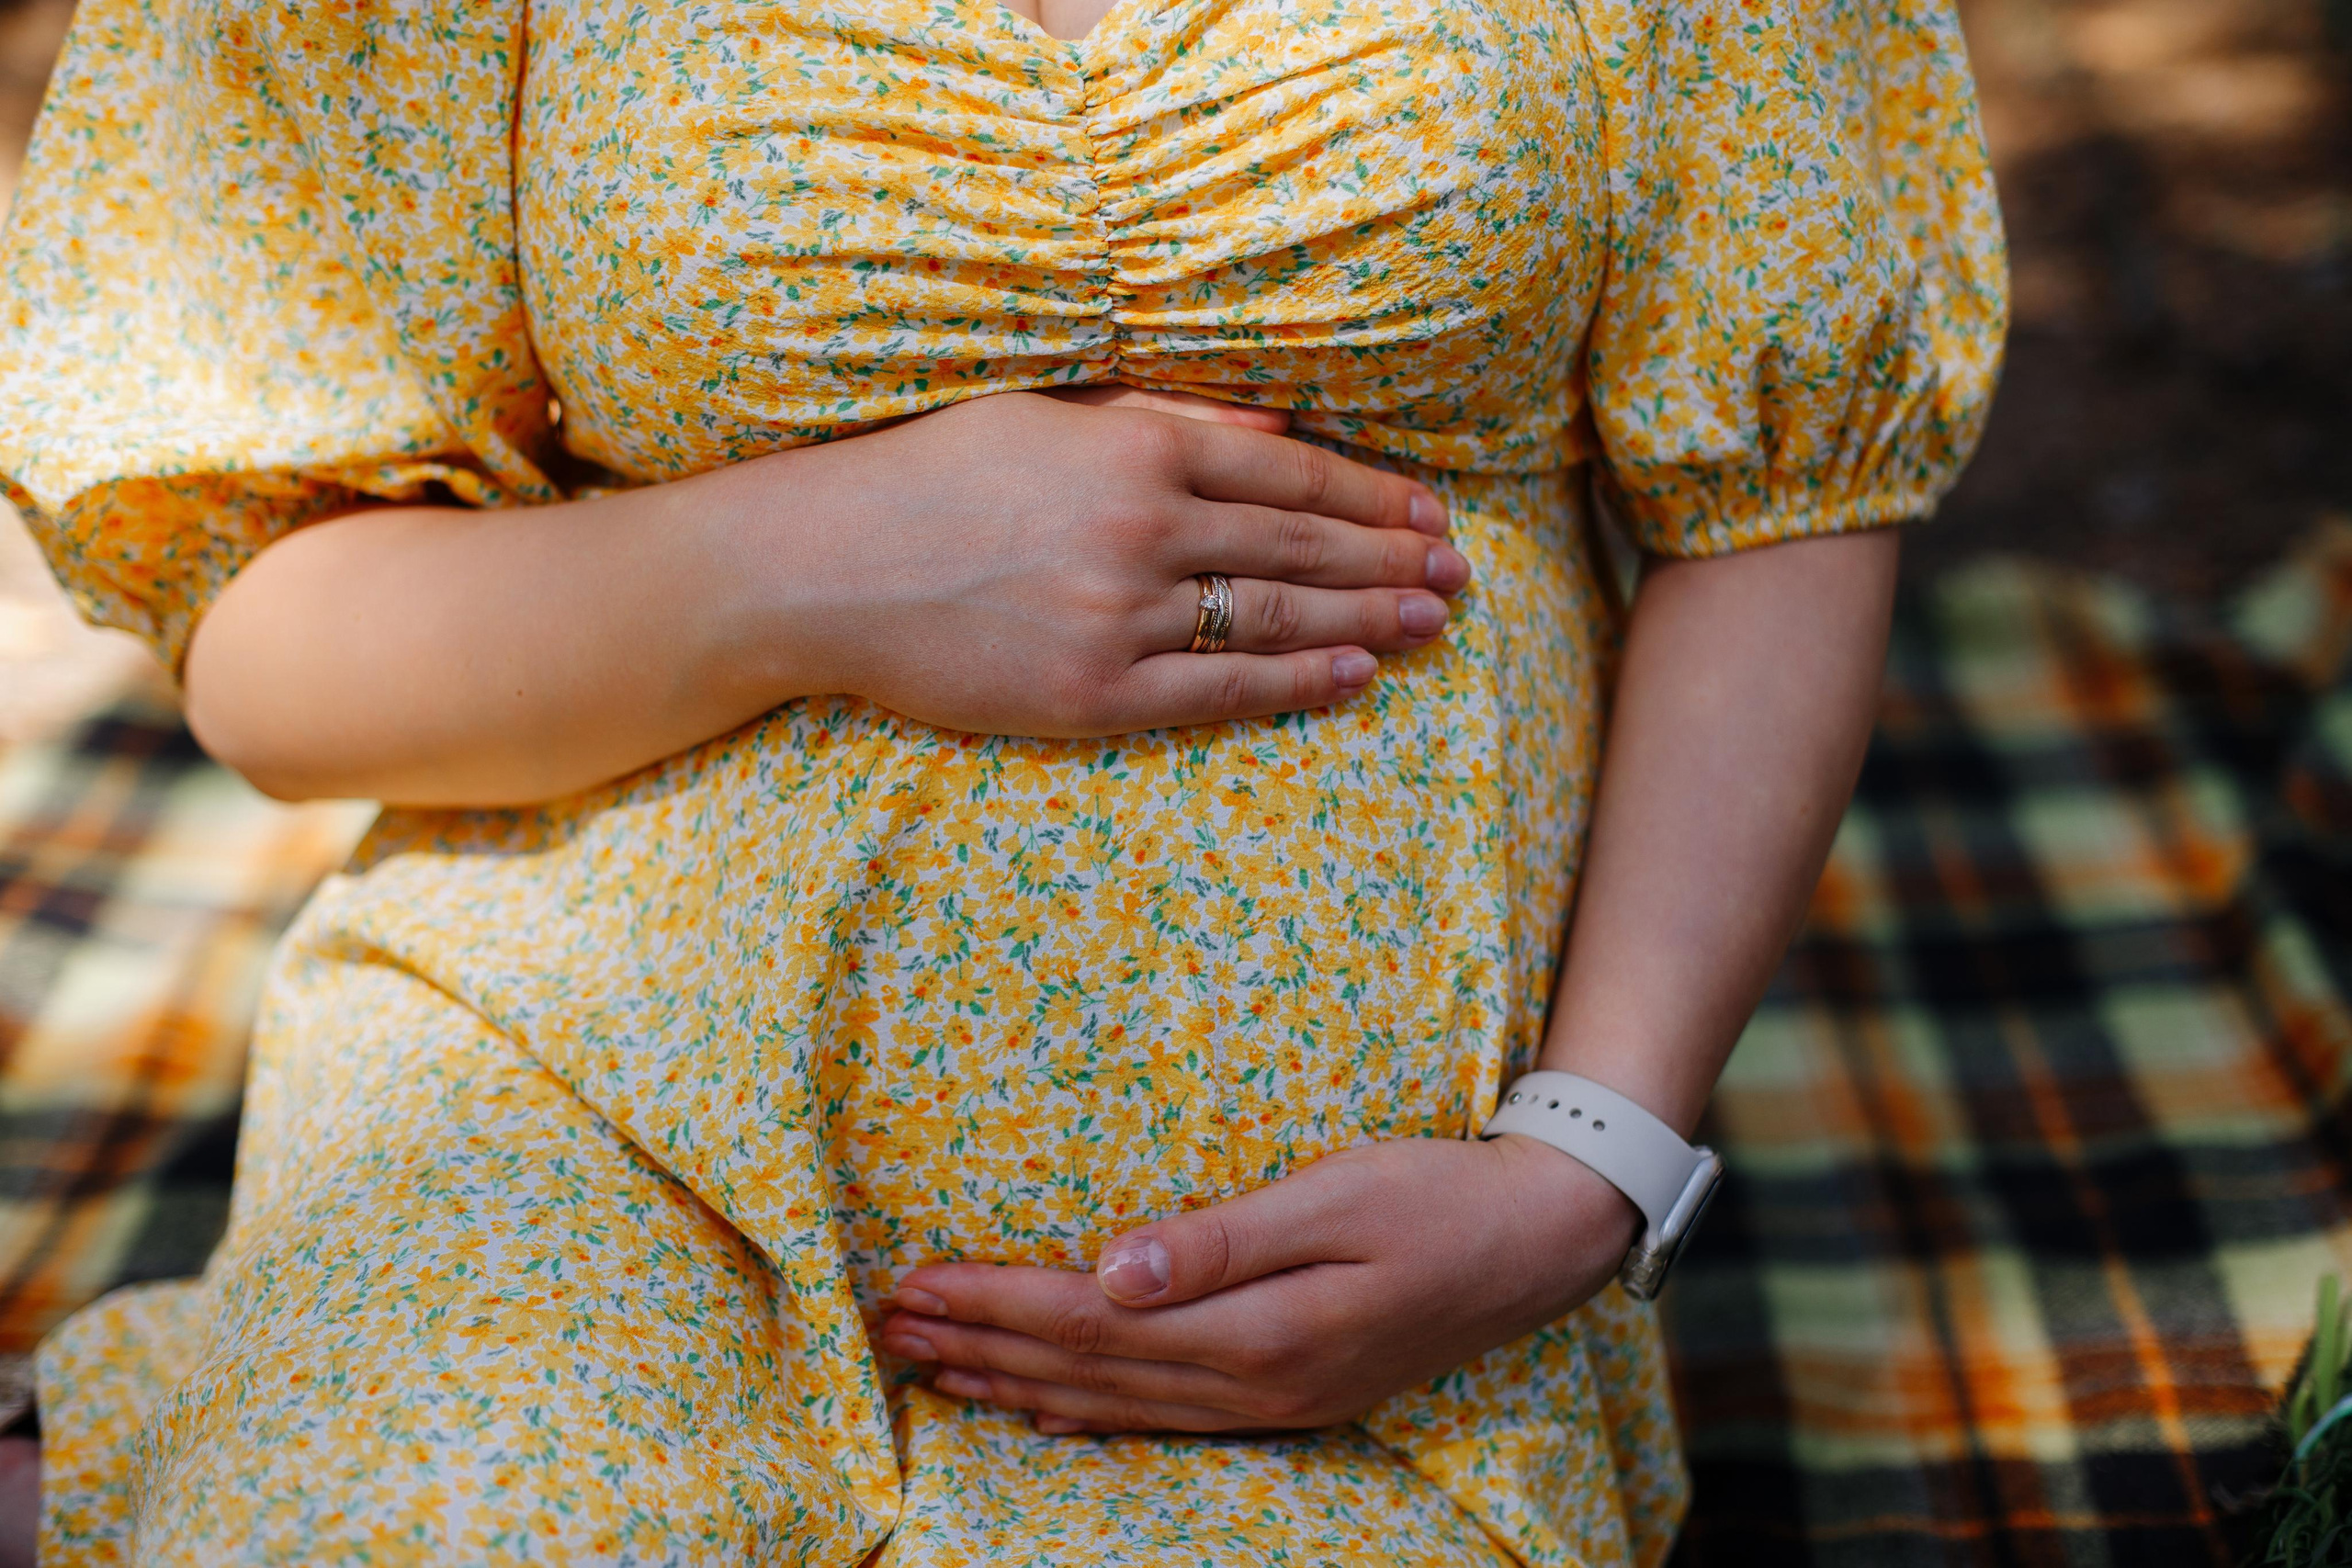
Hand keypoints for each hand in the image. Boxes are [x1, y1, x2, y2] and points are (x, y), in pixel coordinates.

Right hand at [768, 386, 1468, 737]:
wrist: (818, 568)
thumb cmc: (927, 479)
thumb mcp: (1048, 420)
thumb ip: (1167, 421)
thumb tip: (1280, 426)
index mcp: (1133, 448)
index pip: (1287, 472)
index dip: (1370, 494)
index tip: (1427, 511)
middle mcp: (1139, 528)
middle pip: (1300, 544)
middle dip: (1391, 559)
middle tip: (1458, 574)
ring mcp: (1117, 616)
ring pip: (1274, 617)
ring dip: (1368, 619)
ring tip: (1433, 623)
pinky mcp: (1089, 695)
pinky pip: (1218, 691)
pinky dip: (1296, 681)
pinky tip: (1356, 676)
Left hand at [877, 1134, 1639, 1432]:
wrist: (1542, 1242)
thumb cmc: (1438, 1195)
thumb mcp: (1339, 1195)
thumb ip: (1222, 1238)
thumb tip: (1110, 1268)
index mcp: (1259, 1332)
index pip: (1090, 1324)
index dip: (995, 1305)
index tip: (914, 1283)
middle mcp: (1254, 1385)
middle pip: (1084, 1370)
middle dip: (978, 1346)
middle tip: (885, 1326)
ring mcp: (1271, 1403)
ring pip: (1111, 1405)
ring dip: (1012, 1383)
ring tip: (931, 1366)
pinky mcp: (1287, 1396)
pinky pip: (1156, 1417)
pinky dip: (1081, 1411)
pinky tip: (1039, 1406)